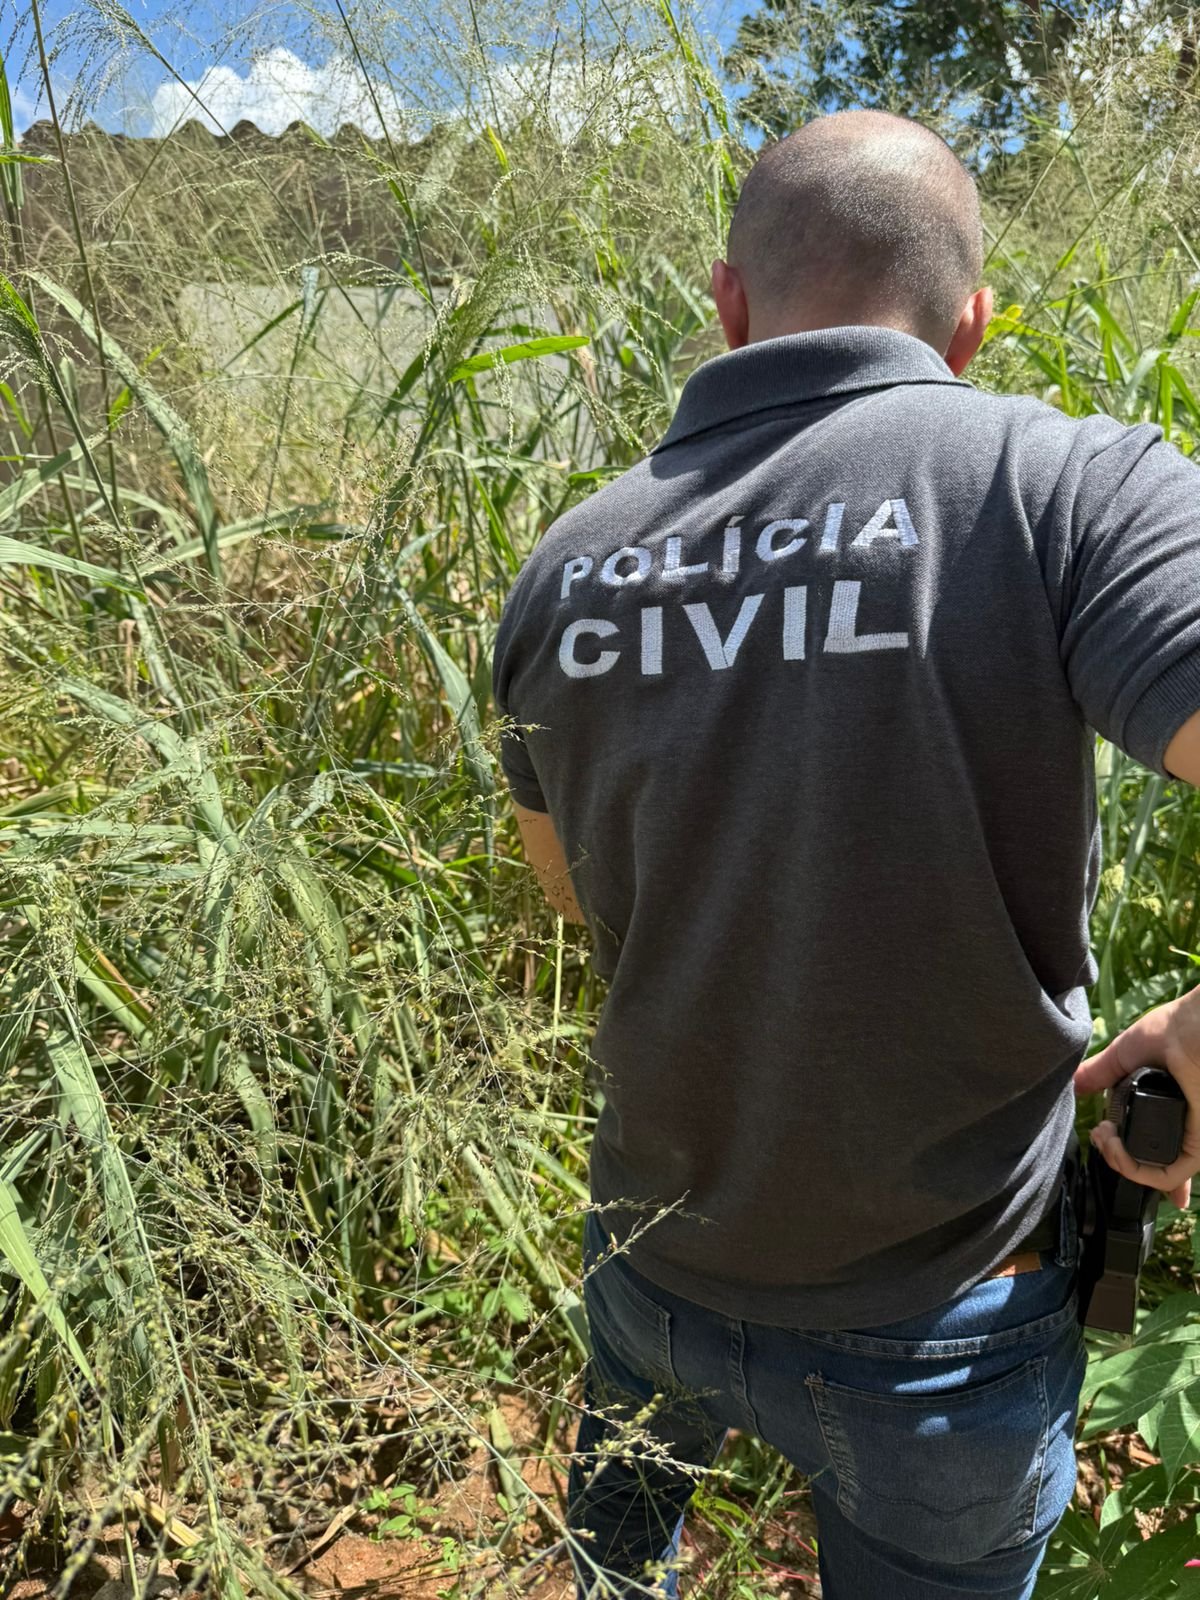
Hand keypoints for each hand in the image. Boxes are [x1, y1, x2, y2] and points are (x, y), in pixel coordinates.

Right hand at [1073, 997, 1199, 1209]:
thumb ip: (1100, 1073)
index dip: (1131, 1155)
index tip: (1108, 1145)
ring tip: (1104, 1138)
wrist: (1194, 1031)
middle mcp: (1177, 1125)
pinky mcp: (1197, 1148)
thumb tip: (1074, 1085)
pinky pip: (1164, 1175)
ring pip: (1150, 1172)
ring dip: (1117, 1161)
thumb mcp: (1125, 1054)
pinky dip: (1133, 1169)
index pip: (1151, 1141)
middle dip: (1115, 1157)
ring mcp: (1187, 1138)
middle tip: (1100, 1137)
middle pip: (1145, 1160)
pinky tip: (1114, 1146)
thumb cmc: (1171, 1033)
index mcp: (1165, 1104)